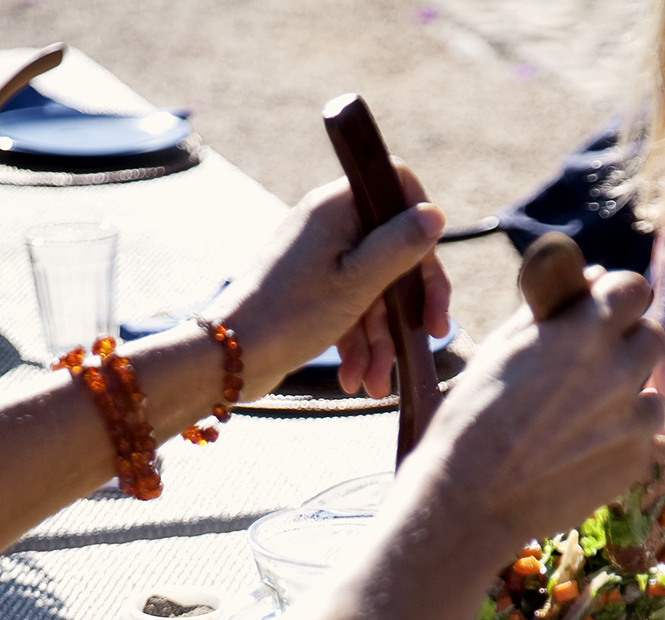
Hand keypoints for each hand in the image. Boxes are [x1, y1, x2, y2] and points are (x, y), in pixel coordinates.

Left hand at [215, 165, 449, 400]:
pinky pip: (351, 310)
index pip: (396, 189)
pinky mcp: (313, 291)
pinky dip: (358, 344)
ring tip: (378, 384)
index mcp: (337, 207)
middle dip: (409, 304)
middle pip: (393, 250)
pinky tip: (356, 379)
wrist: (230, 356)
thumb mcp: (358, 283)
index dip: (421, 228)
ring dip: (382, 340)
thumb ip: (400, 246)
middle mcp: (329, 225)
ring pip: (374, 290)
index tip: (431, 271)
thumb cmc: (291, 315)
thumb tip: (434, 215)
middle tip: (432, 335)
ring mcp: (320, 259)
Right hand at [399, 268, 664, 563]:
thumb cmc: (474, 417)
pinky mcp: (634, 461)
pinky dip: (621, 442)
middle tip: (593, 369)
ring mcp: (632, 418)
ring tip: (585, 419)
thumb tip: (594, 278)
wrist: (471, 498)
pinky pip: (643, 440)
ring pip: (652, 394)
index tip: (602, 316)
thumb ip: (554, 309)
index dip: (616, 301)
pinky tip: (582, 452)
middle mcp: (619, 367)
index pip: (633, 288)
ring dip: (629, 399)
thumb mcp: (504, 347)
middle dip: (627, 347)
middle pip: (651, 338)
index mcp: (587, 328)